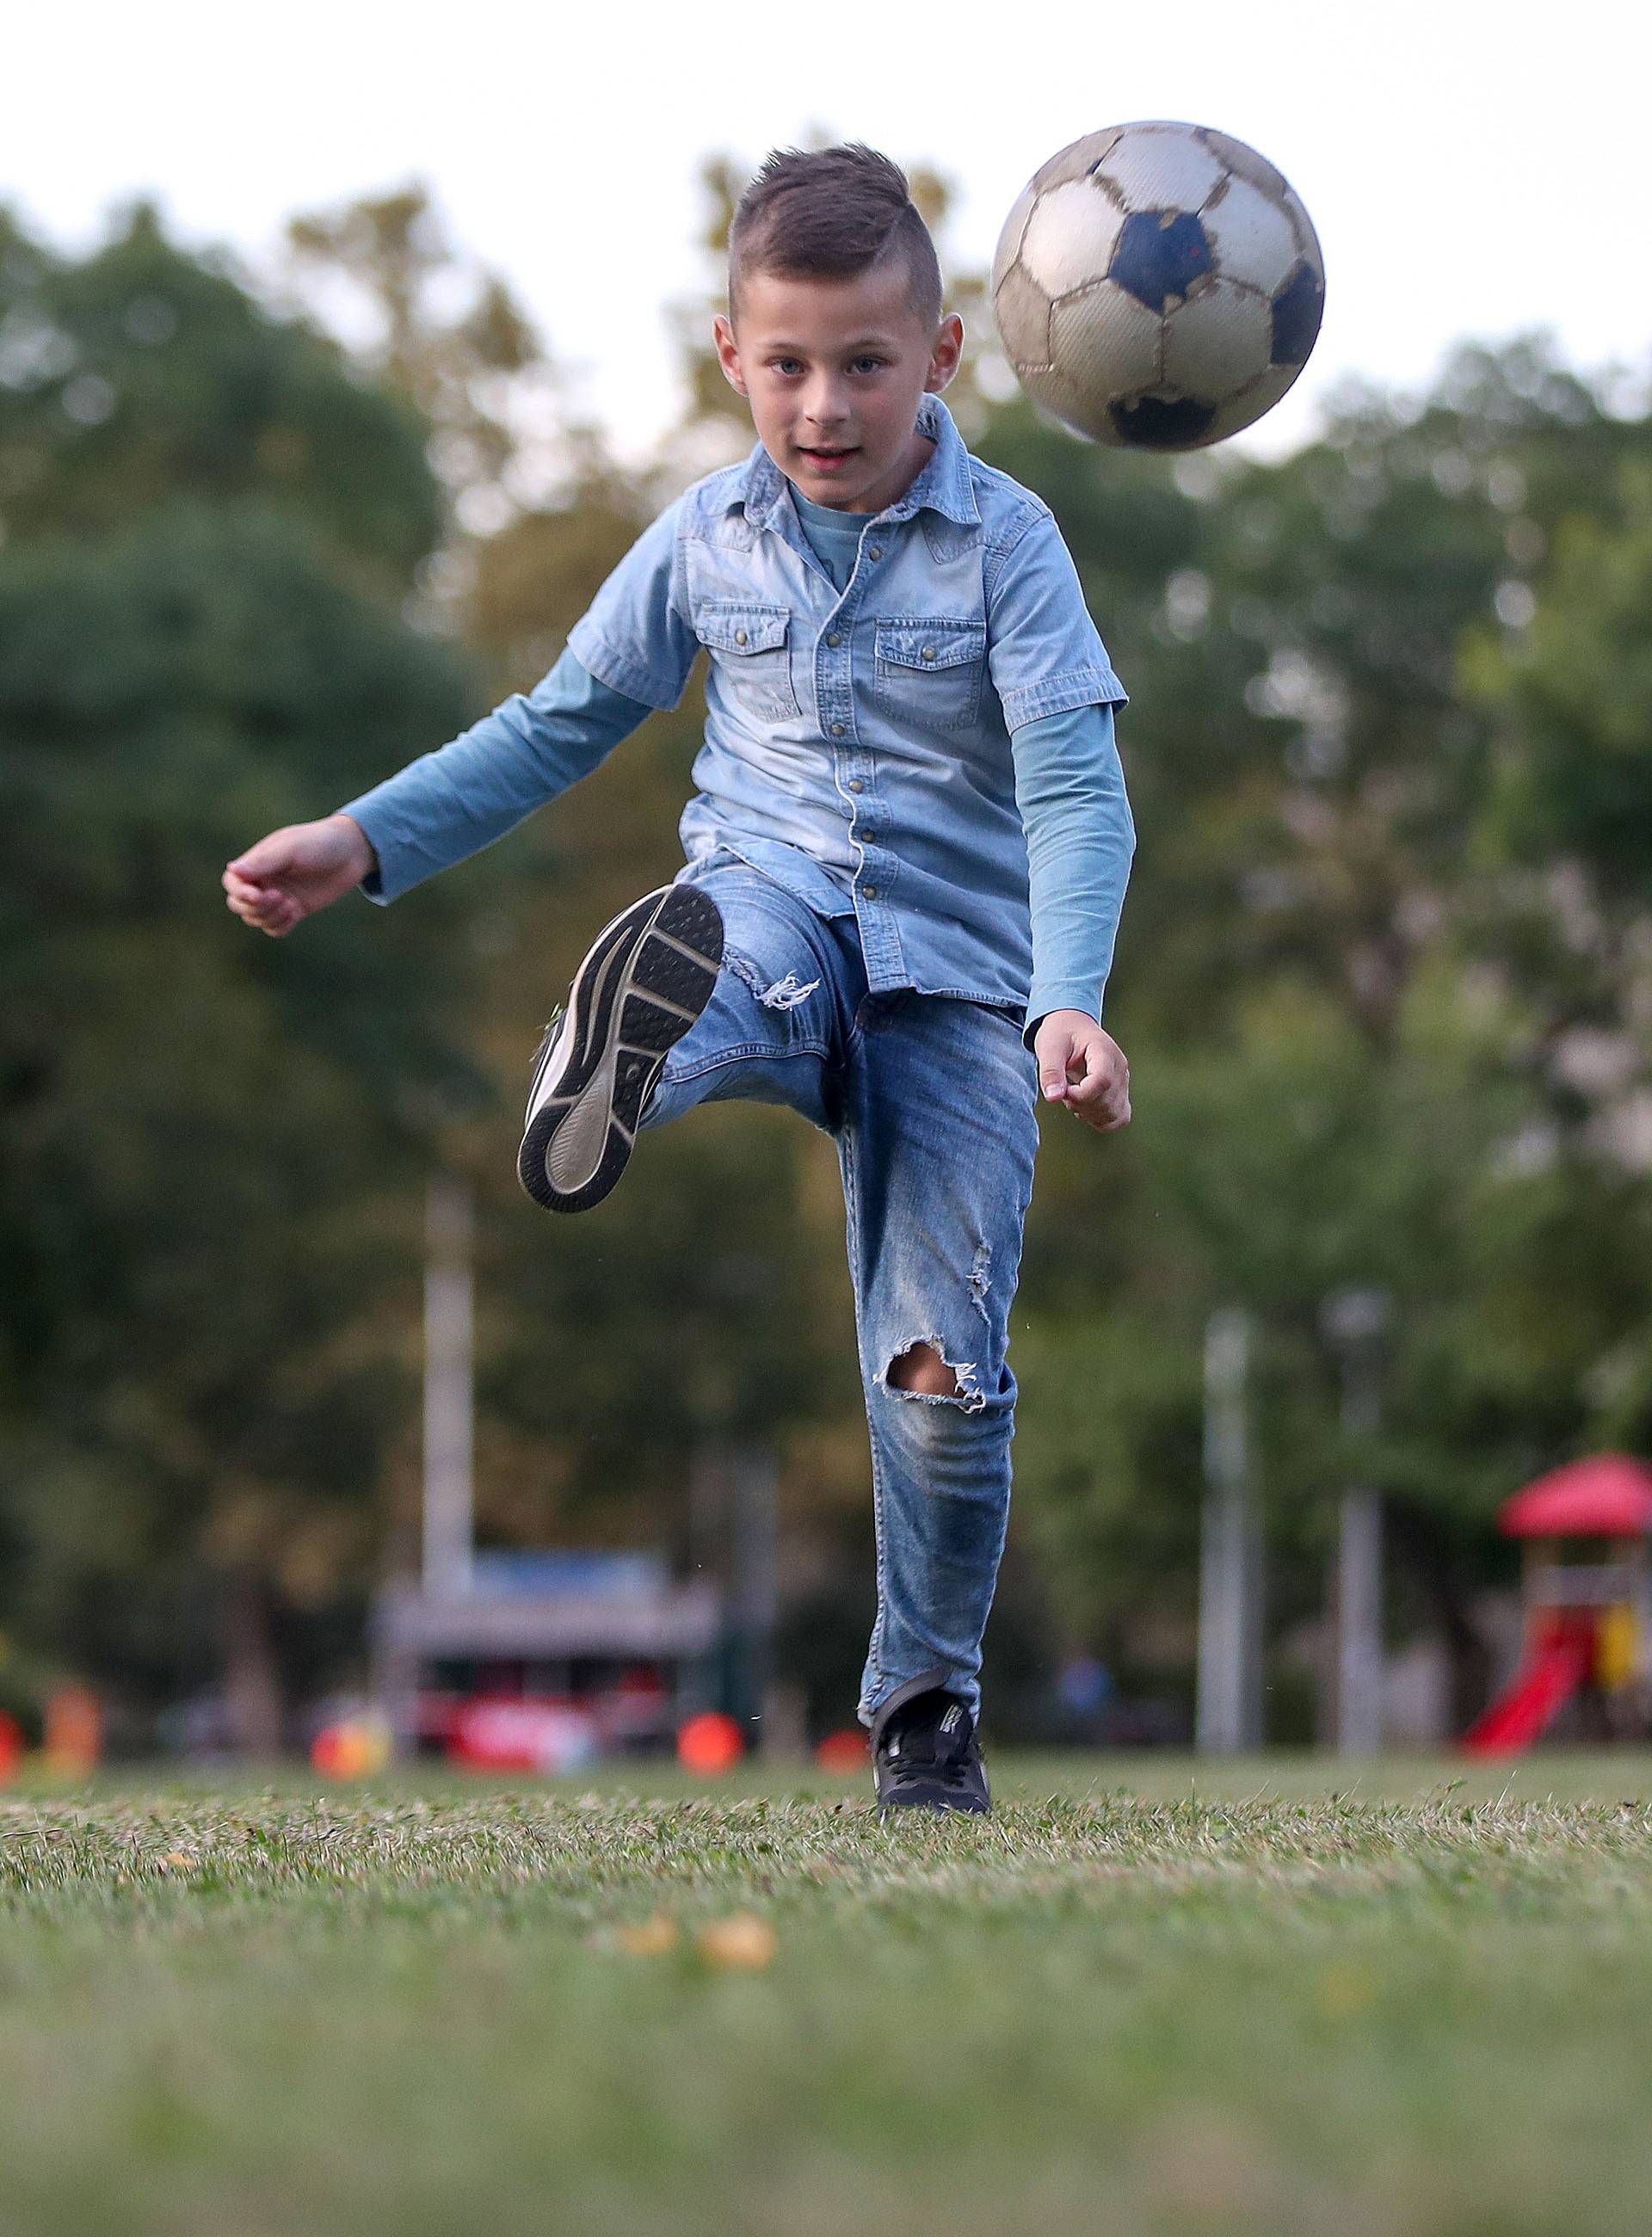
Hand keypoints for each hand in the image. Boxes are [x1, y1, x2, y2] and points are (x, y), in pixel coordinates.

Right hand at [222, 815, 376, 936]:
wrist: (351, 852)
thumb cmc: (318, 843)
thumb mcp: (290, 849)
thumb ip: (263, 862)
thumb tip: (232, 870)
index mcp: (257, 863)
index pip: (233, 884)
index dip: (239, 893)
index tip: (257, 895)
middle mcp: (264, 881)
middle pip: (239, 905)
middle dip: (254, 908)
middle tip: (279, 897)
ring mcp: (278, 897)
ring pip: (256, 919)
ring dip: (269, 917)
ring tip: (290, 903)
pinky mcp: (294, 910)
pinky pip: (275, 928)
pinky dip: (280, 926)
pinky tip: (294, 912)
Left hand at [1033, 1010, 1130, 1133]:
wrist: (1072, 1027)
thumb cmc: (1061, 1034)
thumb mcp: (1049, 1047)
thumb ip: (1050, 1071)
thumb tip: (1053, 1097)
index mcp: (1104, 1051)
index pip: (1102, 1082)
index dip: (1080, 1094)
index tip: (1064, 1089)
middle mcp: (1120, 1067)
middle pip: (1107, 1102)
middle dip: (1079, 1105)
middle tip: (1063, 1090)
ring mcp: (1123, 1082)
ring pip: (1113, 1114)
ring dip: (1088, 1114)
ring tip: (1074, 1097)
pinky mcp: (1121, 1093)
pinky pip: (1120, 1118)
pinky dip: (1101, 1120)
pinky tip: (1084, 1108)